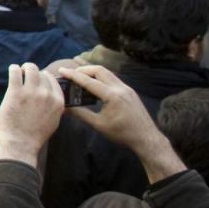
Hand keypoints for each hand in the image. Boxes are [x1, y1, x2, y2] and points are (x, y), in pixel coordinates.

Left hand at [0, 63, 64, 165]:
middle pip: (41, 73)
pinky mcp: (16, 92)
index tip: (37, 80)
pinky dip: (13, 69)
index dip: (43, 77)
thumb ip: (55, 107)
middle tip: (26, 78)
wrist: (21, 142)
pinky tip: (12, 72)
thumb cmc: (36, 134)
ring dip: (24, 68)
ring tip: (19, 73)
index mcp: (58, 101)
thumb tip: (53, 95)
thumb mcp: (54, 121)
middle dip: (33, 74)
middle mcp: (47, 94)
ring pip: (30, 68)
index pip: (52, 79)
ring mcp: (31, 92)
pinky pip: (15, 71)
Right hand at [52, 63, 182, 180]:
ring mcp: (127, 88)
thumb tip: (65, 107)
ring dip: (93, 73)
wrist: (146, 138)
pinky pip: (113, 79)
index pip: (89, 81)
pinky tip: (96, 87)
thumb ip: (81, 113)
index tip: (62, 70)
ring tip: (81, 79)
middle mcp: (120, 88)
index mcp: (112, 96)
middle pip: (99, 70)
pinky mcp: (130, 91)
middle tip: (71, 74)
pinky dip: (102, 78)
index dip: (73, 75)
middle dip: (83, 69)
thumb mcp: (99, 125)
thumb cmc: (122, 133)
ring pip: (107, 73)